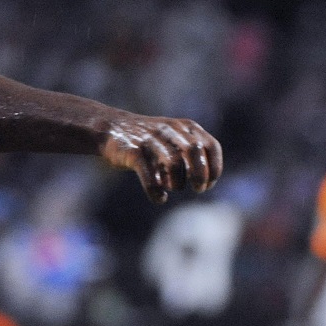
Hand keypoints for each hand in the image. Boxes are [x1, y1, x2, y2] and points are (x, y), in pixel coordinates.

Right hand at [99, 116, 222, 203]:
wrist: (110, 128)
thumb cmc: (149, 141)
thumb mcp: (174, 139)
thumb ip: (192, 154)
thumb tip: (206, 182)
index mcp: (185, 127)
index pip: (211, 146)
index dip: (215, 168)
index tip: (208, 184)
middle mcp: (170, 130)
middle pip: (194, 151)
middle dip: (200, 174)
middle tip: (197, 189)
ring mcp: (151, 139)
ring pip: (173, 163)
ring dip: (177, 183)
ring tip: (172, 188)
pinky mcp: (133, 152)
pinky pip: (149, 176)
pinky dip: (156, 192)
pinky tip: (159, 198)